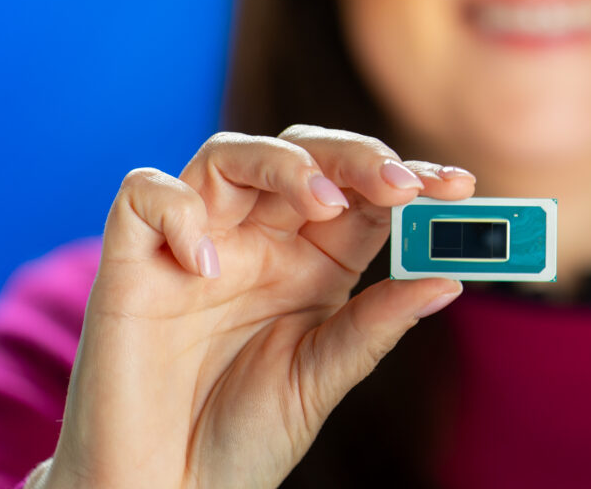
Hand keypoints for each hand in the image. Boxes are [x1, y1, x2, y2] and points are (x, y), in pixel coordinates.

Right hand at [41, 126, 473, 488]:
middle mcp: (259, 238)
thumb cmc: (243, 435)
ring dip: (282, 164)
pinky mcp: (131, 257)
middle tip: (398, 184)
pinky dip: (178, 211)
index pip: (364, 196)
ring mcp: (195, 241)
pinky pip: (145, 193)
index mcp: (313, 261)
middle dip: (355, 157)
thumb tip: (450, 279)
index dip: (409, 180)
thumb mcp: (322, 378)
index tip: (459, 186)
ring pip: (230, 155)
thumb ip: (376, 326)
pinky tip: (205, 265)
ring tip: (321, 203)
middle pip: (305, 156)